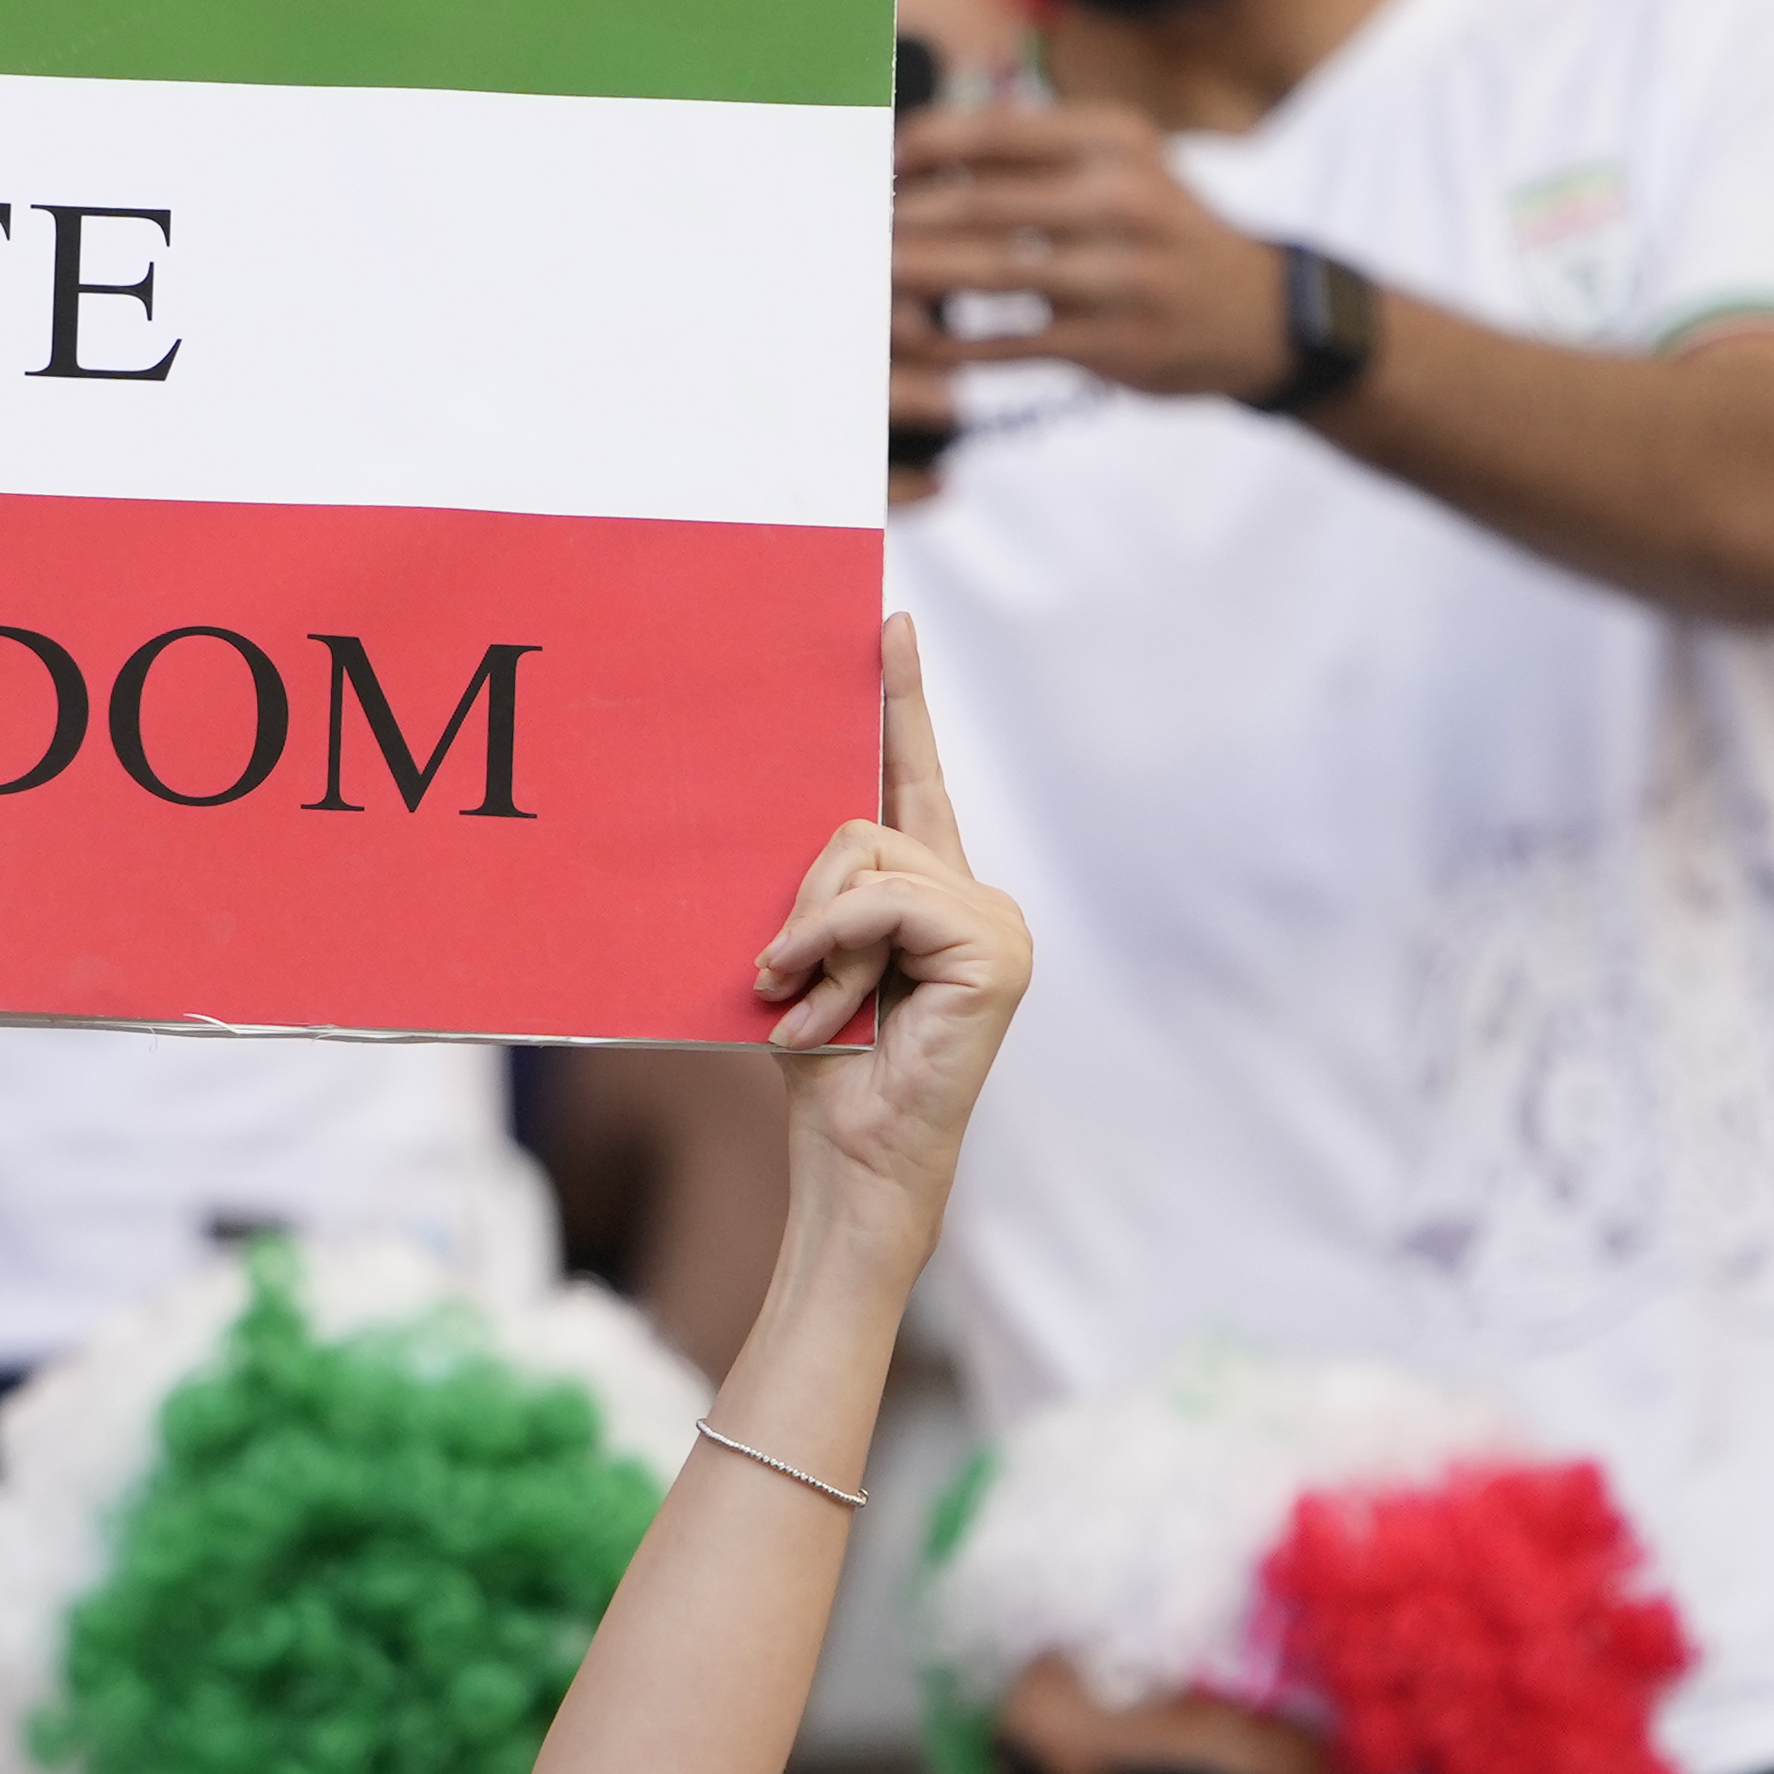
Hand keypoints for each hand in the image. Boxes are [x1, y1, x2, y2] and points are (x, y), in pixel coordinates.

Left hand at [749, 617, 1030, 1245]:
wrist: (850, 1151)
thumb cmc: (821, 1060)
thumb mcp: (798, 953)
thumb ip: (807, 889)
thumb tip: (778, 819)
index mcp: (926, 887)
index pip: (913, 775)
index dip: (901, 700)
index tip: (889, 623)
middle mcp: (973, 893)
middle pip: (858, 824)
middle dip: (801, 902)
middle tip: (779, 977)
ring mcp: (994, 920)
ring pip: (864, 859)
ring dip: (812, 937)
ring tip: (804, 1003)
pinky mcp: (995, 949)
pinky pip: (886, 901)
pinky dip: (834, 943)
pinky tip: (823, 1000)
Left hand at [893, 104, 1290, 417]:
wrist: (1258, 313)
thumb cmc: (1158, 232)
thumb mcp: (1120, 169)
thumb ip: (1033, 154)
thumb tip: (915, 144)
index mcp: (1118, 143)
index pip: (997, 131)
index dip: (923, 146)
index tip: (877, 165)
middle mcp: (1124, 199)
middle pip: (981, 202)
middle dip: (903, 217)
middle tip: (845, 228)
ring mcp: (1121, 274)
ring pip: (988, 273)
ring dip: (914, 277)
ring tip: (862, 278)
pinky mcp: (1112, 342)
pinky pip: (1008, 345)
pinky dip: (950, 345)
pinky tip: (906, 342)